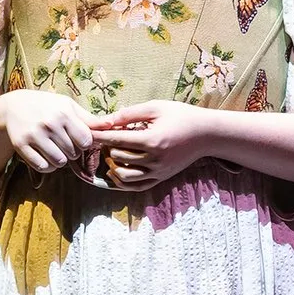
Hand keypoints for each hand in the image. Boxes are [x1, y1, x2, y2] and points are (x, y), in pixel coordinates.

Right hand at [0, 89, 94, 172]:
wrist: (13, 106)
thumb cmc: (46, 105)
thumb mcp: (68, 106)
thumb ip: (89, 118)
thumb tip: (112, 124)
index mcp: (63, 113)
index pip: (85, 141)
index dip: (84, 143)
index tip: (77, 139)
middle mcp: (49, 124)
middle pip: (73, 154)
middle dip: (71, 151)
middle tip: (63, 143)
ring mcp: (34, 135)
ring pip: (59, 162)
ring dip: (60, 160)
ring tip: (55, 149)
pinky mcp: (21, 146)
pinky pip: (42, 167)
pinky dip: (47, 165)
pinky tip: (45, 155)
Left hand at [87, 100, 217, 189]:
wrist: (207, 134)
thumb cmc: (181, 116)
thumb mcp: (156, 107)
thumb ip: (130, 114)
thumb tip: (107, 119)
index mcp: (152, 140)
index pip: (117, 140)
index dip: (99, 136)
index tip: (87, 132)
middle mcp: (154, 159)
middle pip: (118, 158)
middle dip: (107, 148)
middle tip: (104, 138)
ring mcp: (158, 172)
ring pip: (125, 176)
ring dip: (113, 165)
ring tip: (111, 154)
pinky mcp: (161, 178)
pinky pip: (137, 186)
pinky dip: (123, 182)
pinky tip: (116, 172)